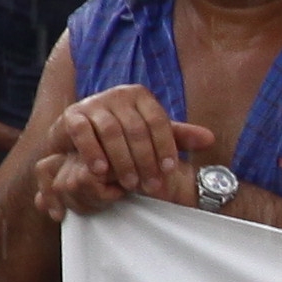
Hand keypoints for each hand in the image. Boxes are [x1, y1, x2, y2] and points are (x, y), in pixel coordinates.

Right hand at [34, 87, 212, 220]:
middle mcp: (118, 95)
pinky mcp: (73, 114)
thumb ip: (178, 137)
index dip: (166, 146)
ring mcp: (94, 103)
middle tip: (152, 186)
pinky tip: (100, 171)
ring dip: (122, 161)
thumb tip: (209, 139)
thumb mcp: (152, 135)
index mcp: (141, 96)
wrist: (81, 135)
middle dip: (146, 161)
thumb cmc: (124, 137)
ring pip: (111, 132)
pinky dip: (92, 152)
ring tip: (130, 184)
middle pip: (136, 129)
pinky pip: (84, 132)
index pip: (159, 121)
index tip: (169, 170)